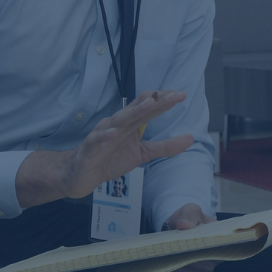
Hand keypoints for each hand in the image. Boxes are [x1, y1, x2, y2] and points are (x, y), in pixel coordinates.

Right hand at [15, 90, 193, 207]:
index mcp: (130, 124)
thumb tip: (191, 138)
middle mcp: (117, 124)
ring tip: (149, 104)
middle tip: (175, 96)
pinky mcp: (89, 149)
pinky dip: (105, 136)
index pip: (147, 106)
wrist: (80, 176)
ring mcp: (102, 135)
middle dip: (156, 102)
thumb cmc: (111, 159)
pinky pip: (97, 140)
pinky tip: (114, 133)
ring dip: (133, 111)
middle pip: (137, 109)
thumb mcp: (142, 154)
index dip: (163, 100)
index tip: (180, 95)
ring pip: (118, 120)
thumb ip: (165, 146)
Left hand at [164, 203, 219, 271]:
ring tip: (173, 250)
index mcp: (221, 236)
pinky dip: (178, 268)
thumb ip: (189, 215)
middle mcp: (218, 254)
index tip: (192, 239)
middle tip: (178, 245)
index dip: (206, 244)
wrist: (179, 228)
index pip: (219, 245)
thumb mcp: (190, 210)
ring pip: (197, 268)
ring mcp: (208, 266)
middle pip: (207, 260)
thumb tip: (184, 225)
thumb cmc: (188, 218)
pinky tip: (172, 258)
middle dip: (192, 253)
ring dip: (184, 260)